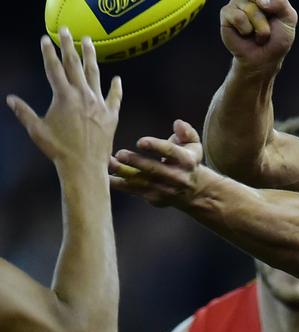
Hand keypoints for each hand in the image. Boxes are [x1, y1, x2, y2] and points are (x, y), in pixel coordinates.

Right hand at [6, 28, 121, 169]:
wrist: (84, 165)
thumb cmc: (58, 150)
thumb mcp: (37, 130)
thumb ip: (24, 112)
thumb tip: (11, 99)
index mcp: (63, 96)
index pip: (54, 68)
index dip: (48, 52)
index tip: (45, 39)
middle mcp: (83, 95)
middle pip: (74, 64)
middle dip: (68, 45)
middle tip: (65, 31)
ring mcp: (99, 104)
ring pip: (95, 74)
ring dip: (91, 56)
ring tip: (89, 41)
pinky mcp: (111, 115)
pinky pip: (115, 97)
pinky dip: (116, 88)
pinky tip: (117, 79)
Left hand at [110, 120, 203, 206]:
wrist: (195, 191)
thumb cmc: (188, 161)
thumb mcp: (193, 145)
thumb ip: (186, 132)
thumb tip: (177, 123)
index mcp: (186, 161)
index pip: (170, 152)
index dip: (155, 146)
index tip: (140, 142)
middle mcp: (177, 177)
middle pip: (154, 169)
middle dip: (136, 162)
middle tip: (119, 154)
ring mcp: (165, 190)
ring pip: (141, 182)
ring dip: (123, 173)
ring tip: (108, 163)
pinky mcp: (154, 198)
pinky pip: (134, 191)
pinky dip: (119, 184)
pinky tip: (105, 176)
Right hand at [220, 0, 296, 69]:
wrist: (264, 59)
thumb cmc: (277, 39)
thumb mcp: (288, 18)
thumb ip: (281, 3)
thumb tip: (262, 1)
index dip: (272, 4)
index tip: (274, 13)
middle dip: (267, 17)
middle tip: (267, 28)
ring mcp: (237, 2)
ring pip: (250, 8)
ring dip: (259, 27)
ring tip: (257, 34)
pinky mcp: (226, 13)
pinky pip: (238, 17)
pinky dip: (246, 29)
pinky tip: (246, 34)